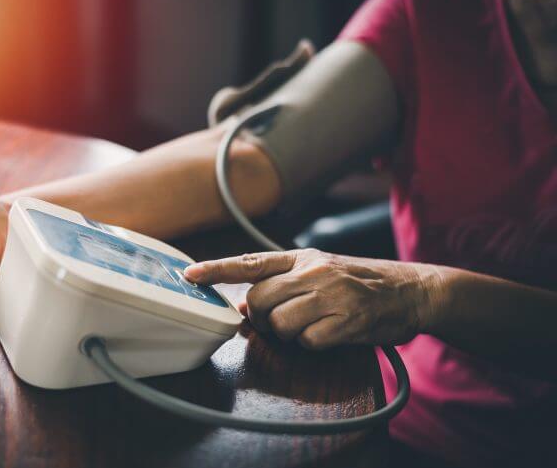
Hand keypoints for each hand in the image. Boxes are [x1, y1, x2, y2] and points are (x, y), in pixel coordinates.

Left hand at [184, 249, 442, 348]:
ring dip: (289, 334)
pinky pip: (308, 342)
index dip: (216, 269)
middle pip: (258, 301)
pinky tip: (332, 333)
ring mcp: (329, 295)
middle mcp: (312, 271)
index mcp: (301, 257)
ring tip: (314, 325)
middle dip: (264, 317)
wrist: (412, 290)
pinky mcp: (346, 320)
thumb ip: (283, 283)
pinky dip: (314, 345)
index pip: (249, 262)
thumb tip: (245, 307)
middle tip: (285, 320)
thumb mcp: (320, 270)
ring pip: (279, 324)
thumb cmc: (360, 282)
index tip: (189, 275)